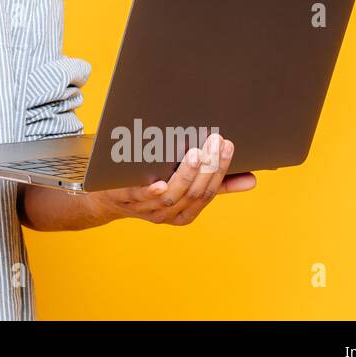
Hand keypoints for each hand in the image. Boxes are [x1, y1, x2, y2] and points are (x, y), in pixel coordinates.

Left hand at [91, 133, 255, 226]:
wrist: (104, 196)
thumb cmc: (149, 186)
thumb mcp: (183, 186)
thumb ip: (214, 184)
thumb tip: (251, 180)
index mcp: (184, 213)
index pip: (208, 193)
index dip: (221, 171)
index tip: (229, 146)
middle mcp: (167, 214)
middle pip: (194, 194)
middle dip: (209, 168)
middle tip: (216, 141)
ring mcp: (146, 209)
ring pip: (172, 196)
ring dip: (187, 175)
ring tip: (197, 153)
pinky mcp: (125, 199)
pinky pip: (141, 197)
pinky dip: (154, 192)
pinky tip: (162, 182)